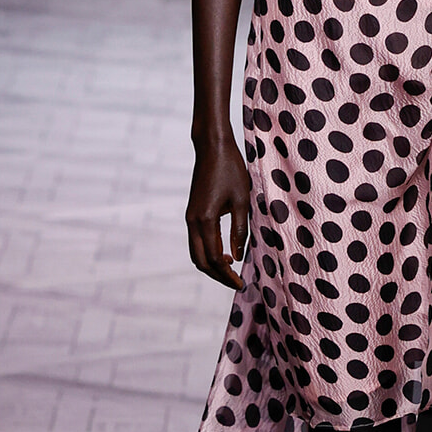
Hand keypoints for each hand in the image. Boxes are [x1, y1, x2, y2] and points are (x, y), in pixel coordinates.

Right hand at [185, 134, 249, 289]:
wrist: (212, 148)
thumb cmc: (231, 170)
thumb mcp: (241, 201)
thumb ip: (239, 230)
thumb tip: (238, 257)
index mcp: (205, 220)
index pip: (214, 258)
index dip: (227, 275)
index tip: (241, 283)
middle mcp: (193, 221)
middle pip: (200, 261)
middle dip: (217, 276)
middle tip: (236, 282)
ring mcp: (190, 217)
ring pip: (195, 253)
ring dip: (211, 265)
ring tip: (231, 270)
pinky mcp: (192, 213)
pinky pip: (196, 241)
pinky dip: (207, 253)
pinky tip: (225, 253)